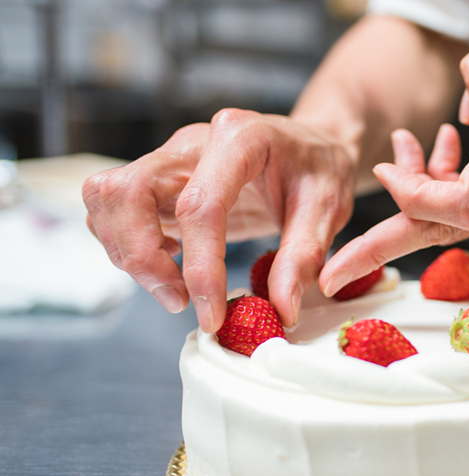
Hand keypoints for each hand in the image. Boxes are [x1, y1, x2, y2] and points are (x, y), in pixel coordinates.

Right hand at [83, 108, 356, 331]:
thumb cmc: (320, 171)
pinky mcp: (159, 179)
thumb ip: (303, 257)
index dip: (200, 266)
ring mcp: (169, 158)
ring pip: (107, 197)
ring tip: (177, 289)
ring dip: (128, 252)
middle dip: (142, 257)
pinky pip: (115, 208)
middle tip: (180, 300)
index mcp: (240, 138)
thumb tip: (280, 311)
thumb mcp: (330, 210)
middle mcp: (192, 142)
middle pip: (128, 192)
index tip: (212, 315)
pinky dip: (128, 244)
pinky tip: (171, 264)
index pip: (200, 205)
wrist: (313, 146)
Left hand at [320, 8, 468, 293]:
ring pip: (461, 220)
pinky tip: (435, 154)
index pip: (465, 201)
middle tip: (331, 274)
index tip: (387, 171)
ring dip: (412, 210)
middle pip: (450, 229)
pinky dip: (444, 192)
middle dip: (385, 249)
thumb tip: (459, 112)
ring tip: (381, 192)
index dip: (416, 196)